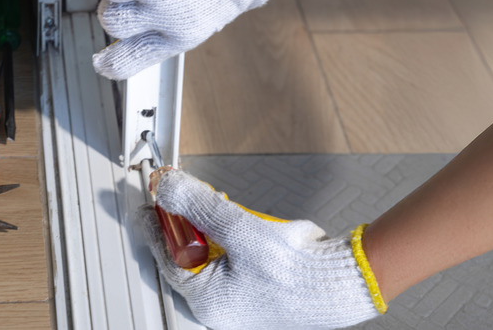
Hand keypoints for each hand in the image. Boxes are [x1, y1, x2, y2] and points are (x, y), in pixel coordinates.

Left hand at [138, 170, 383, 328]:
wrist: (342, 282)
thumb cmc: (295, 270)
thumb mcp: (238, 228)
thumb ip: (199, 206)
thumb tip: (169, 188)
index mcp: (207, 300)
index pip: (167, 257)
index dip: (157, 226)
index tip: (150, 203)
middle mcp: (219, 303)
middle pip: (187, 255)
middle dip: (189, 224)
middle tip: (189, 198)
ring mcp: (237, 296)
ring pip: (210, 252)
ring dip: (213, 226)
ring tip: (224, 209)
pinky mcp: (254, 285)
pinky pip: (231, 256)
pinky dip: (232, 236)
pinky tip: (243, 223)